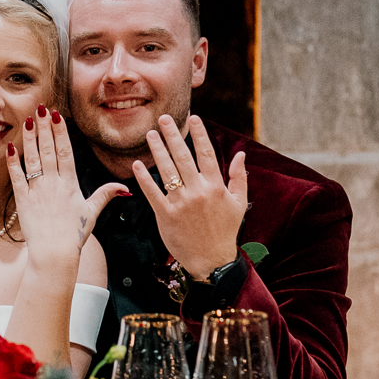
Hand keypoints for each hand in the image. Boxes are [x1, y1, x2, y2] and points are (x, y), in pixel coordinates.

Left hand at [6, 106, 125, 266]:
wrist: (54, 253)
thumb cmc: (73, 234)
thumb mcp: (91, 213)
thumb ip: (105, 195)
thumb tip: (125, 187)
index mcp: (70, 184)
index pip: (65, 152)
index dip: (61, 132)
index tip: (58, 115)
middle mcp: (53, 184)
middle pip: (49, 150)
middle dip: (45, 127)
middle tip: (41, 108)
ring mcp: (37, 191)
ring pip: (33, 159)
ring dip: (31, 139)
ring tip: (29, 120)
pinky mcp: (22, 201)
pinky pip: (17, 178)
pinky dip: (13, 162)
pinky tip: (11, 147)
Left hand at [130, 114, 247, 279]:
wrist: (212, 261)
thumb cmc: (225, 231)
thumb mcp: (239, 203)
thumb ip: (239, 177)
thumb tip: (241, 154)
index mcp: (215, 187)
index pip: (206, 154)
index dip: (200, 134)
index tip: (194, 118)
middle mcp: (198, 192)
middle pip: (183, 158)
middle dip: (173, 136)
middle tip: (163, 118)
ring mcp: (181, 204)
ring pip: (166, 171)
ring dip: (157, 151)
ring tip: (150, 134)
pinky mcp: (166, 216)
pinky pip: (153, 193)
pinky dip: (144, 179)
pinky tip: (137, 165)